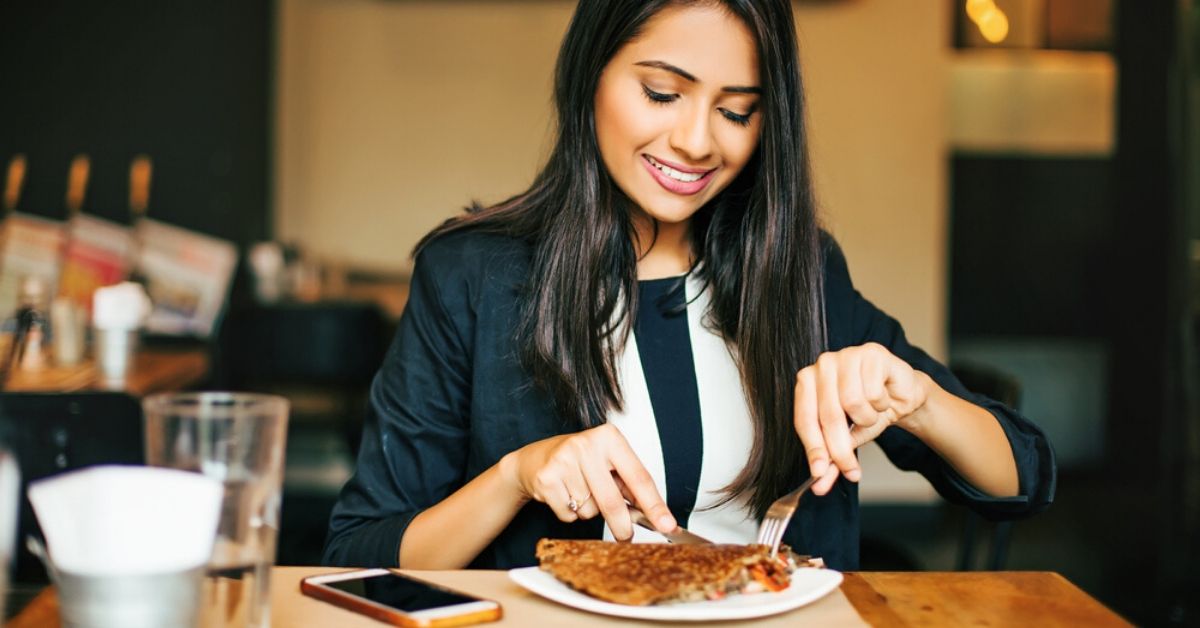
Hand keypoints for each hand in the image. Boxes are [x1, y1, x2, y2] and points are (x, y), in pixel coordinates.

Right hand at [502, 424, 675, 539]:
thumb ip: (629, 485)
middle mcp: (586, 445)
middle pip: (613, 501)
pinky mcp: (546, 479)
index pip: (639, 477)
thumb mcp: (607, 463)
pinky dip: (569, 513)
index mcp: (609, 438)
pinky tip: (563, 495)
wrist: (533, 459)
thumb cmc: (578, 461)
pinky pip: (569, 514)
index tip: (668, 525)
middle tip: (626, 536)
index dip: (655, 505)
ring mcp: (564, 461)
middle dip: (622, 526)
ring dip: (588, 512)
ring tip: (578, 492)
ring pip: (590, 511)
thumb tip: (655, 515)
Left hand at [793, 342, 931, 494]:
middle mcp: (822, 365)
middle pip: (828, 415)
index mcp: (807, 382)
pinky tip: (882, 397)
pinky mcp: (870, 352)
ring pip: (853, 402)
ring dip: (867, 418)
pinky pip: (873, 391)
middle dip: (841, 449)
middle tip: (852, 471)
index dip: (813, 449)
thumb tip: (820, 484)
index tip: (819, 474)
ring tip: (871, 412)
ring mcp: (846, 355)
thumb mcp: (847, 439)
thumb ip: (831, 460)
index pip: (805, 419)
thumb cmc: (867, 411)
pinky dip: (881, 404)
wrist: (900, 395)